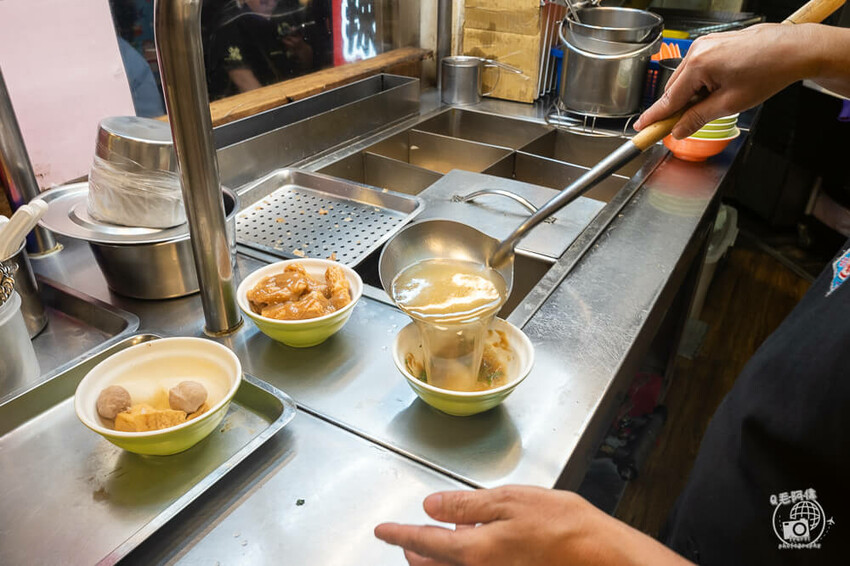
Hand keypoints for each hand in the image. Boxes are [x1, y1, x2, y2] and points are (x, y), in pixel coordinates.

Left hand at [374, 485, 691, 565]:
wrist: (605, 560)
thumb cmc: (566, 527)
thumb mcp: (512, 502)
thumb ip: (467, 507)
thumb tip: (433, 506)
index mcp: (475, 551)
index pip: (423, 541)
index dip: (398, 533)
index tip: (382, 530)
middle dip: (415, 550)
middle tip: (404, 537)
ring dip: (438, 558)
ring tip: (434, 542)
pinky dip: (465, 561)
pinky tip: (474, 546)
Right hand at [635, 23, 822, 137]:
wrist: (794, 49)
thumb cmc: (769, 70)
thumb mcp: (730, 104)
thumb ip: (699, 118)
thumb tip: (679, 130)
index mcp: (698, 64)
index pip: (669, 99)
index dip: (654, 117)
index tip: (641, 128)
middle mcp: (697, 50)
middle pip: (675, 88)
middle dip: (677, 108)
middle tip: (680, 127)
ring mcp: (705, 44)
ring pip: (687, 79)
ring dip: (692, 96)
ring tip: (714, 104)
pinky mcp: (714, 43)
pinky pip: (698, 68)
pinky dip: (701, 83)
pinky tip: (717, 91)